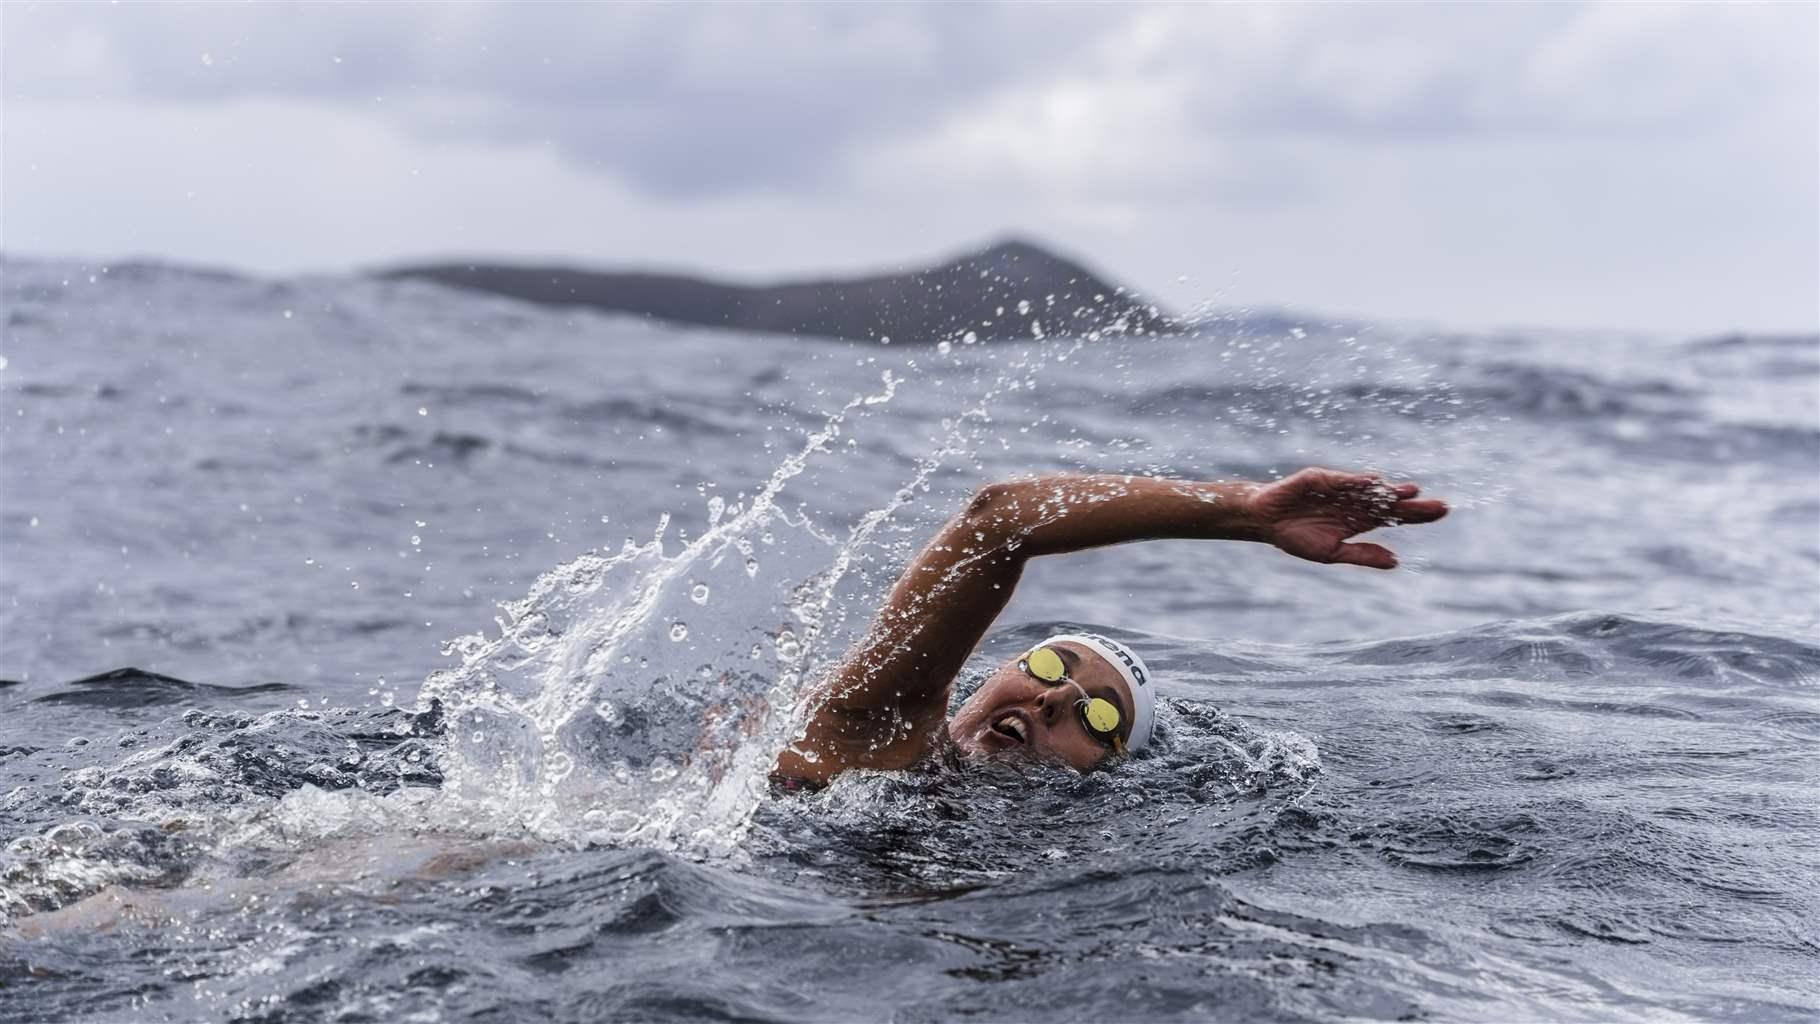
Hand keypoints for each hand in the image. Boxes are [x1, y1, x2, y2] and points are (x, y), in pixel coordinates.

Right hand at [1245, 468, 1447, 569]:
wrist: (1265, 522)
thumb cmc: (1296, 537)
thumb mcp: (1331, 553)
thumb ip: (1361, 554)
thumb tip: (1395, 561)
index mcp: (1360, 521)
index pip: (1395, 517)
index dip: (1418, 514)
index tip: (1441, 511)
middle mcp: (1355, 502)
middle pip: (1390, 502)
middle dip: (1414, 504)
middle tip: (1441, 506)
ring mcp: (1339, 489)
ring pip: (1370, 490)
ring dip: (1390, 492)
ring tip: (1412, 493)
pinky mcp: (1320, 479)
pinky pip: (1341, 480)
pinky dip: (1356, 482)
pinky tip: (1374, 483)